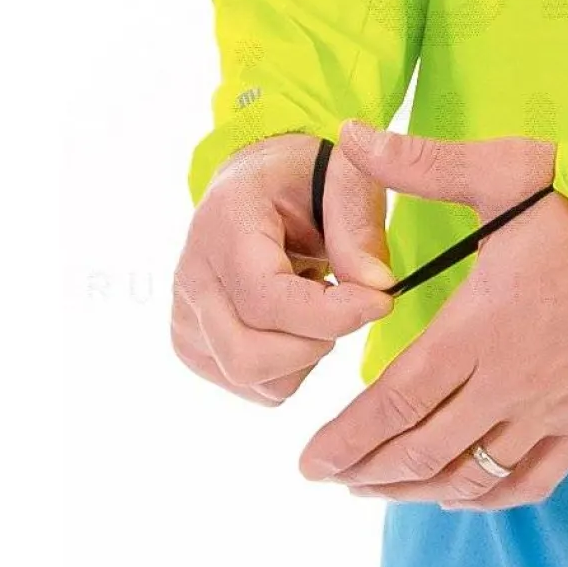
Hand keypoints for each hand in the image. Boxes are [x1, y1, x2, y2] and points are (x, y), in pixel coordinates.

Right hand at [171, 132, 392, 403]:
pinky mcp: (194, 348)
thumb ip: (359, 226)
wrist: (253, 190)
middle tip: (346, 305)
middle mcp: (192, 277)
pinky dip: (291, 368)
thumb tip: (378, 288)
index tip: (381, 301)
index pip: (267, 299)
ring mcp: (186, 319)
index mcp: (223, 226)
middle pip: (250, 357)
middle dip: (316, 343)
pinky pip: (256, 389)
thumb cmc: (302, 180)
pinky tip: (294, 323)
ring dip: (307, 356)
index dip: (332, 314)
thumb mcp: (342, 177)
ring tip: (315, 304)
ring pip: (259, 382)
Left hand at [299, 122, 567, 505]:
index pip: (395, 400)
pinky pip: (533, 479)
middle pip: (422, 448)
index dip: (346, 438)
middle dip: (366, 470)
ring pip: (471, 473)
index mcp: (479, 325)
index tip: (309, 460)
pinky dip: (488, 497)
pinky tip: (457, 496)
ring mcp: (553, 408)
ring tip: (375, 489)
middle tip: (327, 476)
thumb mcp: (505, 169)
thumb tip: (351, 133)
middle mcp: (510, 379)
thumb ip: (420, 163)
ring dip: (416, 489)